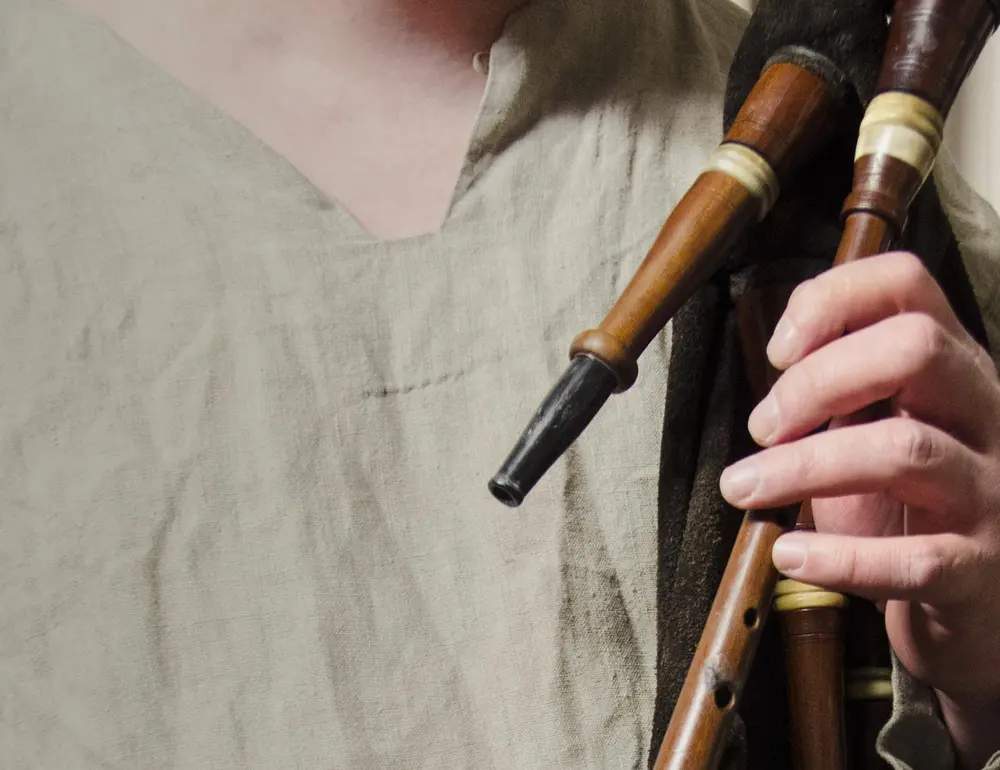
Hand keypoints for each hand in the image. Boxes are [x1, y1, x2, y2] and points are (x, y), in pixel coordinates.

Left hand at [719, 252, 999, 764]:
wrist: (970, 607)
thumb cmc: (901, 507)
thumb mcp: (870, 428)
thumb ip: (835, 386)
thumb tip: (776, 354)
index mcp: (948, 369)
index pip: (907, 284)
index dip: (832, 299)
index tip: (777, 351)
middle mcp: (982, 415)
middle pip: (914, 349)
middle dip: (818, 381)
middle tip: (762, 426)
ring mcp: (990, 491)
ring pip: (904, 451)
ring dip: (803, 465)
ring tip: (743, 487)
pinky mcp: (979, 570)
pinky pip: (915, 561)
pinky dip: (842, 559)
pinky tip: (788, 555)